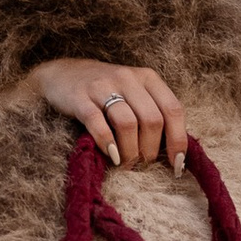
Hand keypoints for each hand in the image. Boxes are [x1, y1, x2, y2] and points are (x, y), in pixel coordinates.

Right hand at [27, 59, 188, 171]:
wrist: (62, 74)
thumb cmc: (106, 91)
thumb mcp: (134, 94)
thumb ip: (153, 113)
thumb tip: (173, 152)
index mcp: (148, 78)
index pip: (173, 110)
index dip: (178, 140)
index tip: (176, 165)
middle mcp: (128, 78)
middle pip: (152, 120)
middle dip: (150, 150)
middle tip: (143, 165)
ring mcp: (103, 86)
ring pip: (128, 123)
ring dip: (130, 151)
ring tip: (126, 164)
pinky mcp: (80, 97)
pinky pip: (97, 123)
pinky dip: (107, 143)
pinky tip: (111, 155)